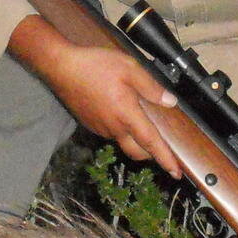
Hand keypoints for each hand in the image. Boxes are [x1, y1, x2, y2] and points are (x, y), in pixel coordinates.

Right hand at [8, 19, 183, 175]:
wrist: (62, 68)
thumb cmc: (95, 66)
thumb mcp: (130, 68)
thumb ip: (151, 87)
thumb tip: (169, 102)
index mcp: (126, 114)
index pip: (151, 142)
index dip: (165, 158)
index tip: (176, 172)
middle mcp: (113, 127)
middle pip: (137, 152)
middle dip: (151, 155)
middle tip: (162, 150)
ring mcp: (100, 128)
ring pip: (123, 141)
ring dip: (134, 138)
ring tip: (138, 119)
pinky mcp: (90, 124)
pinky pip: (110, 132)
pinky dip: (120, 128)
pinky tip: (118, 111)